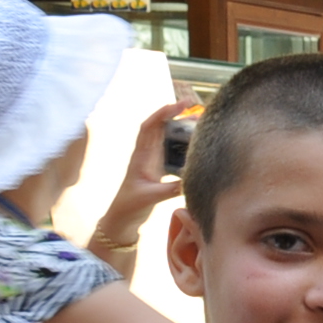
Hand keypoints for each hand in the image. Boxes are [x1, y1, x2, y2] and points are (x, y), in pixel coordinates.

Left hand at [90, 100, 184, 248]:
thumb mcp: (150, 197)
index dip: (163, 113)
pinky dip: (183, 143)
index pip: (149, 127)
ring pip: (166, 136)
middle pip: (160, 126)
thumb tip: (190, 180)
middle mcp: (146, 154)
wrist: (123, 217)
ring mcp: (152, 160)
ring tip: (200, 121)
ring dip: (181, 127)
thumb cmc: (131, 205)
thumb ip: (169, 189)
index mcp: (141, 155)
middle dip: (176, 114)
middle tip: (196, 108)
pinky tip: (196, 143)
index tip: (180, 105)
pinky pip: (171, 150)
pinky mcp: (159, 168)